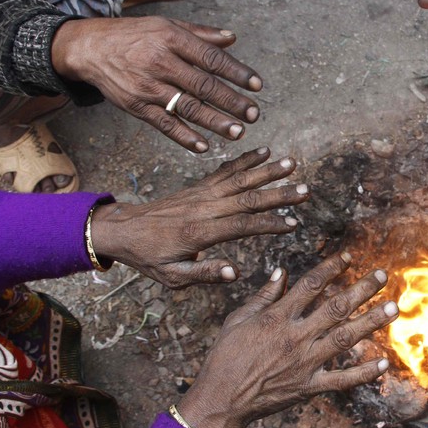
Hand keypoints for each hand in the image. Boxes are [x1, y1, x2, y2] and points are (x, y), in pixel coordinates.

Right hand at [51, 17, 262, 152]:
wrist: (89, 48)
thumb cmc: (133, 36)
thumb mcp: (166, 25)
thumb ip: (201, 34)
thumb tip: (233, 39)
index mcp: (171, 39)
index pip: (211, 58)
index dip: (237, 72)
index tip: (258, 85)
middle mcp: (160, 62)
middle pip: (203, 85)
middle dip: (231, 101)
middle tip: (253, 114)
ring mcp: (148, 86)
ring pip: (187, 107)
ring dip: (214, 122)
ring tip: (237, 132)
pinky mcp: (137, 106)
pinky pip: (164, 124)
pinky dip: (184, 137)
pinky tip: (203, 146)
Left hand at [90, 147, 306, 288]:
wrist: (123, 230)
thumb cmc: (148, 257)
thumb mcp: (172, 276)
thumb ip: (205, 273)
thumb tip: (236, 272)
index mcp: (199, 233)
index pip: (241, 226)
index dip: (268, 224)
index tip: (293, 223)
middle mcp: (203, 208)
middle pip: (247, 198)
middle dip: (278, 194)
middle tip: (305, 190)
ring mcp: (201, 194)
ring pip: (239, 179)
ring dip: (268, 171)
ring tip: (292, 163)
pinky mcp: (199, 187)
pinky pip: (225, 171)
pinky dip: (245, 160)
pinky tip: (264, 152)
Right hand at [177, 252, 398, 427]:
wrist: (221, 399)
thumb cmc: (225, 357)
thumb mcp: (238, 319)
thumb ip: (263, 295)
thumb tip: (281, 271)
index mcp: (277, 317)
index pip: (311, 285)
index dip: (332, 267)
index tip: (349, 257)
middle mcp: (295, 336)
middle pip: (336, 307)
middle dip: (362, 289)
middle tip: (383, 274)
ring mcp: (305, 362)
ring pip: (345, 338)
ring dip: (371, 322)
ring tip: (394, 308)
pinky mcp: (309, 386)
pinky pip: (341, 379)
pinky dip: (363, 373)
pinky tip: (383, 363)